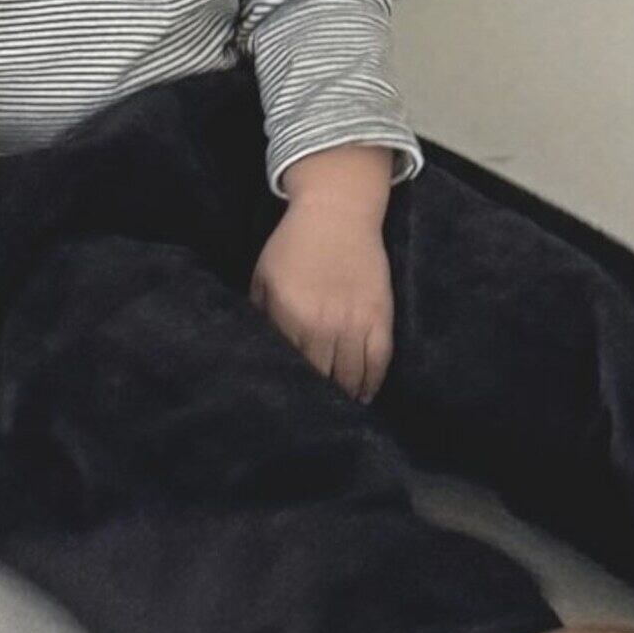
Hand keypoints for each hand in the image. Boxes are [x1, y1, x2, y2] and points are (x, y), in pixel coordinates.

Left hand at [250, 150, 395, 401]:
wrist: (336, 212)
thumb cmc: (292, 246)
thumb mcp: (262, 277)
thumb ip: (257, 315)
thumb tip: (252, 352)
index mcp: (288, 314)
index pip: (289, 367)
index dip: (289, 390)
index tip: (284, 408)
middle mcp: (322, 322)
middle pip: (321, 378)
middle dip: (316, 400)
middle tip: (310, 420)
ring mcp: (355, 320)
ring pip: (351, 376)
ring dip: (344, 399)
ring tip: (336, 415)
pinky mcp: (380, 316)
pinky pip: (379, 362)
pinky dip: (371, 383)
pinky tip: (363, 397)